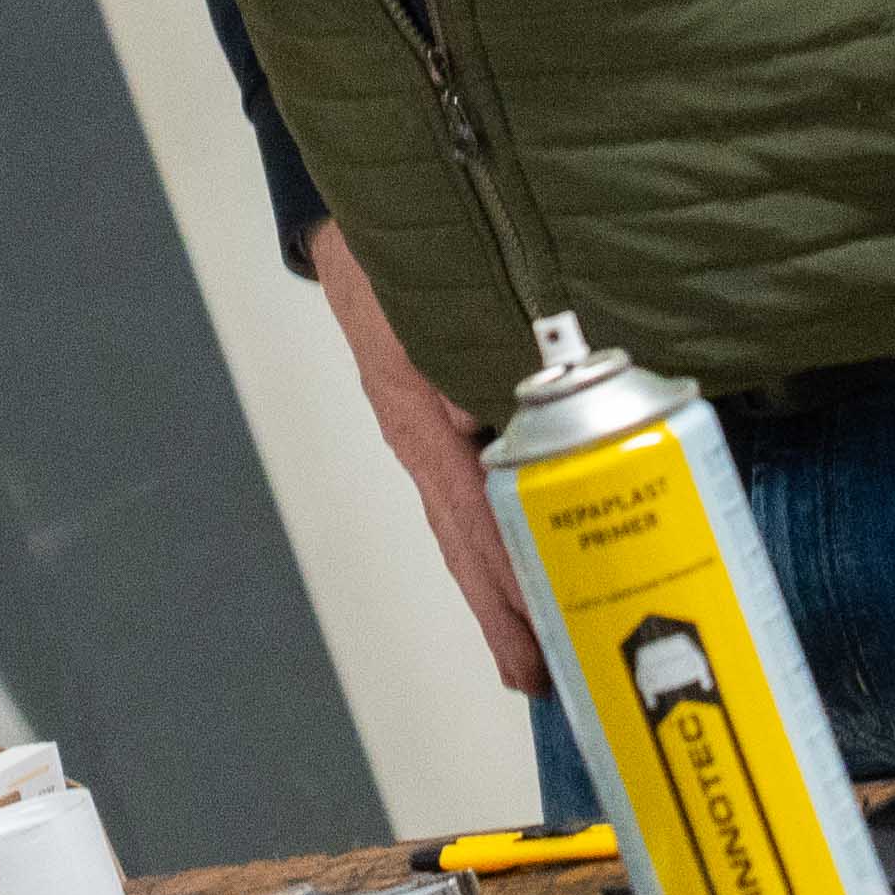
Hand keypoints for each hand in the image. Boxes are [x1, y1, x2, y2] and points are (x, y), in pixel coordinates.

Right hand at [308, 222, 548, 696]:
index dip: (503, 582)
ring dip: (496, 584)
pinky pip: (466, 488)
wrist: (359, 218)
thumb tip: (495, 411)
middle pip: (462, 539)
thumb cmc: (401, 254)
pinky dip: (491, 534)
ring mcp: (423, 428)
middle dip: (499, 612)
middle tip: (534, 676)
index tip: (533, 635)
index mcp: (419, 415)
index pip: (469, 517)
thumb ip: (474, 351)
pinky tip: (519, 554)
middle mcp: (420, 433)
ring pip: (463, 520)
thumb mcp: (440, 297)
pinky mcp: (436, 414)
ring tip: (527, 648)